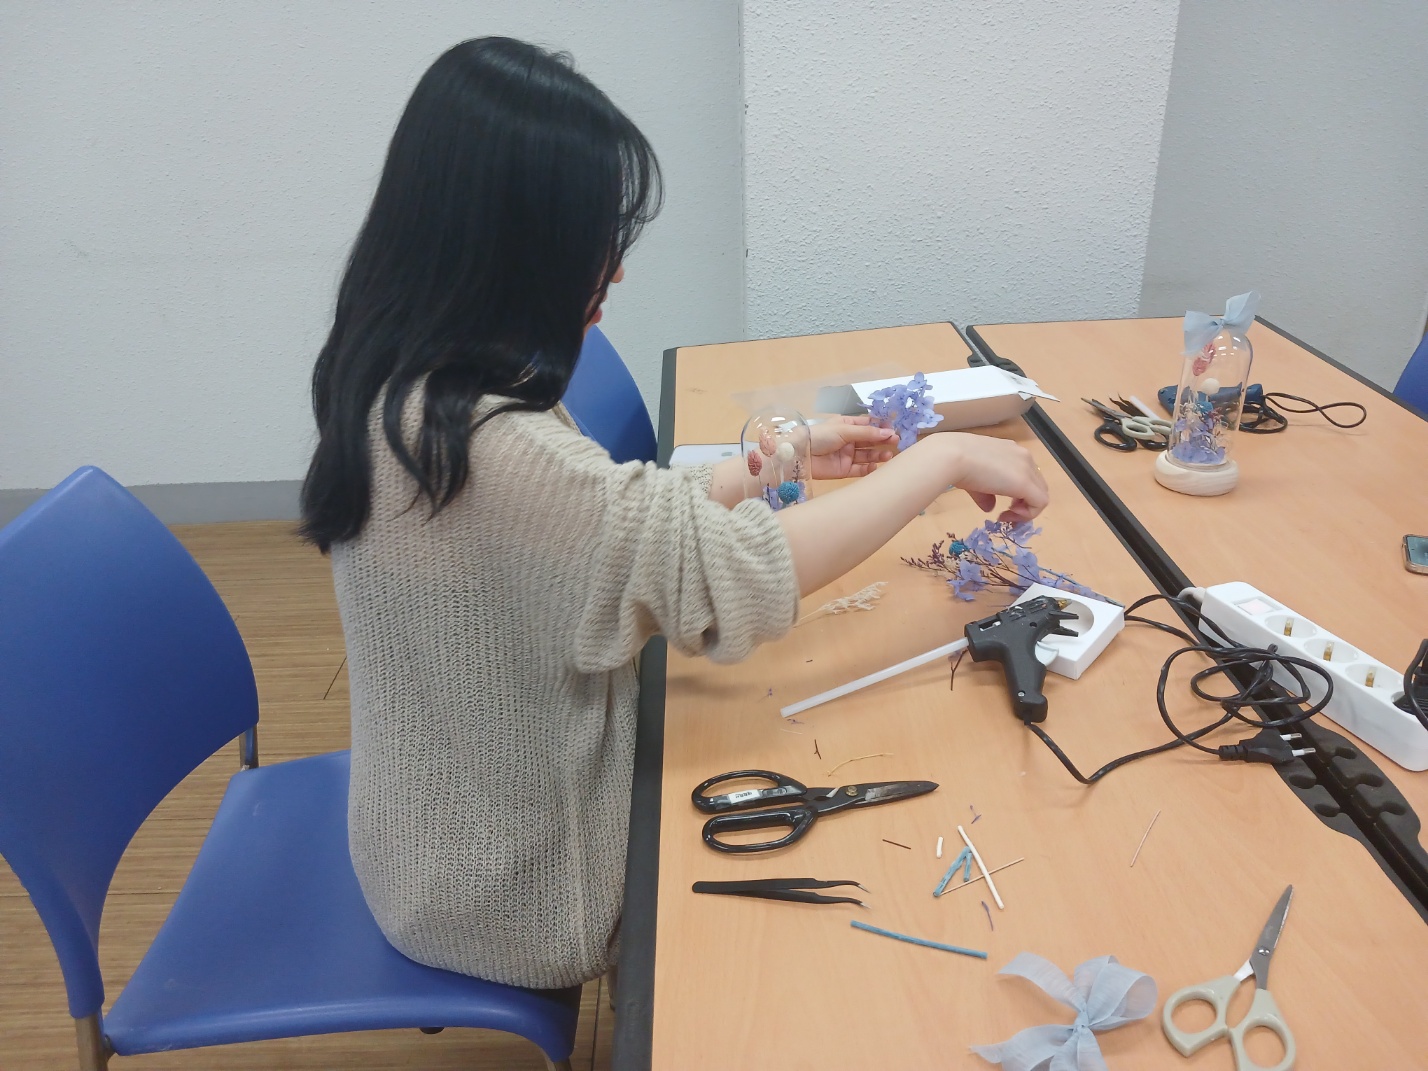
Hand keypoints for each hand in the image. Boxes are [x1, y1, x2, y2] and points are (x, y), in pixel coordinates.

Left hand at [807, 416, 898, 479]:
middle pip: (870, 440)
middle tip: (895, 441)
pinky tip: (875, 466)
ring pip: (867, 455)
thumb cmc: (820, 436)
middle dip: (883, 440)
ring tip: (889, 455)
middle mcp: (849, 440)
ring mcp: (847, 455)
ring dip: (878, 455)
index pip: (868, 424)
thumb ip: (867, 433)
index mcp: (848, 425)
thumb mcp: (844, 430)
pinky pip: (860, 470)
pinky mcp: (844, 470)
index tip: (893, 429)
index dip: (881, 427)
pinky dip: (868, 469)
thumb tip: (889, 432)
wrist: (801, 454)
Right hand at [934, 433, 1048, 521]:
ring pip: (1041, 493)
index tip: (1001, 505)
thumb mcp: (974, 479)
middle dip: (1024, 502)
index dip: (1018, 494)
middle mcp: (1023, 456)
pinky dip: (1028, 514)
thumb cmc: (956, 462)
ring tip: (1007, 515)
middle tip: (1006, 512)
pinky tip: (1009, 515)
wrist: (951, 456)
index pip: (1026, 474)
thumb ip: (986, 494)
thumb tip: (989, 507)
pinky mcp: (1025, 483)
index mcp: (1011, 451)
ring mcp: (1026, 468)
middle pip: (1037, 484)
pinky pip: (1040, 503)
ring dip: (1026, 509)